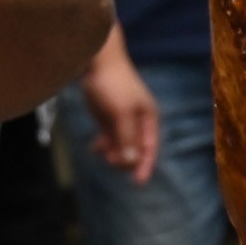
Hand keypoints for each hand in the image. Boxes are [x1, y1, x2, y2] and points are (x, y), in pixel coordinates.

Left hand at [81, 35, 160, 184]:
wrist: (97, 61)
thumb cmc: (113, 84)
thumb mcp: (121, 112)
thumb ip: (127, 137)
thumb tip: (132, 161)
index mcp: (148, 119)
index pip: (150, 148)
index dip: (145, 166)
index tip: (138, 183)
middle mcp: (138, 122)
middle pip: (135, 150)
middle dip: (124, 158)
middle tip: (110, 159)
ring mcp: (122, 120)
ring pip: (121, 146)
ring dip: (113, 153)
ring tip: (100, 150)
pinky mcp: (108, 118)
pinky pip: (109, 139)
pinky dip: (104, 146)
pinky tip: (95, 147)